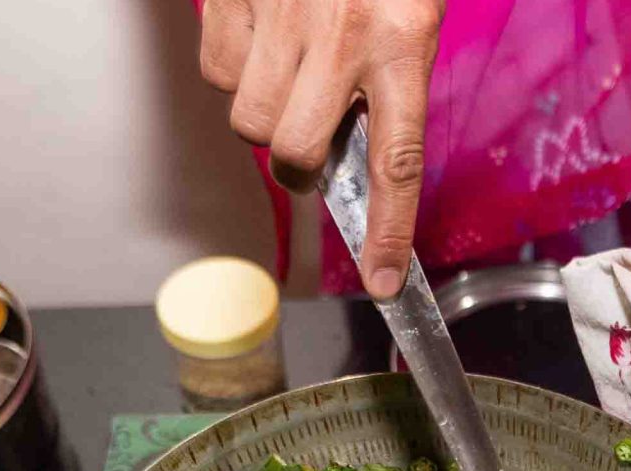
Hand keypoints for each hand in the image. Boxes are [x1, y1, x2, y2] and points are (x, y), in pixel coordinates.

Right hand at [199, 0, 444, 297]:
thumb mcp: (414, 2)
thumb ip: (393, 72)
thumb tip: (363, 145)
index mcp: (402, 38)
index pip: (395, 160)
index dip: (388, 231)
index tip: (383, 282)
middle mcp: (339, 35)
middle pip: (295, 155)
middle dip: (302, 161)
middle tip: (318, 131)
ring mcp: (279, 15)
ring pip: (248, 119)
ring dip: (266, 111)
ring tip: (292, 67)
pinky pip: (216, 69)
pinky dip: (233, 67)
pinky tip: (260, 35)